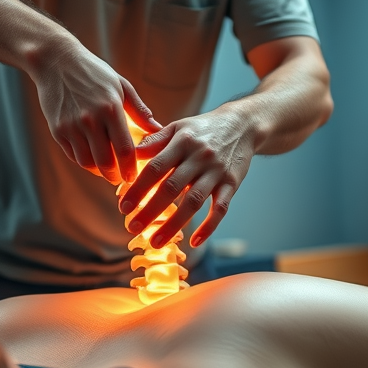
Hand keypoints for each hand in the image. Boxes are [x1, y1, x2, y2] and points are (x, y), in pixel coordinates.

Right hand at [32, 39, 160, 183]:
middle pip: (105, 162)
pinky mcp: (57, 130)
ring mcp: (71, 126)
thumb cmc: (94, 73)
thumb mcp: (121, 86)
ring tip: (107, 170)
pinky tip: (92, 159)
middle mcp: (90, 120)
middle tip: (120, 179)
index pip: (125, 149)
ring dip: (98, 171)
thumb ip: (139, 110)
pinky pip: (73, 155)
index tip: (134, 176)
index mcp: (111, 109)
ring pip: (87, 163)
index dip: (130, 168)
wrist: (56, 62)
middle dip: (115, 176)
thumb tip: (158, 129)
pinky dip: (84, 161)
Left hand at [118, 111, 255, 248]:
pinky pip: (220, 209)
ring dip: (174, 225)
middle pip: (171, 188)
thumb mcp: (178, 127)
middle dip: (150, 210)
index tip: (123, 206)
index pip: (156, 167)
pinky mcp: (232, 184)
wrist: (243, 125)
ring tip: (156, 242)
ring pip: (194, 202)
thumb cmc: (203, 129)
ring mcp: (217, 172)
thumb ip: (155, 140)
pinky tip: (195, 242)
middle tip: (132, 228)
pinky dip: (209, 227)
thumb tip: (131, 154)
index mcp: (182, 142)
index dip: (138, 188)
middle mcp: (200, 157)